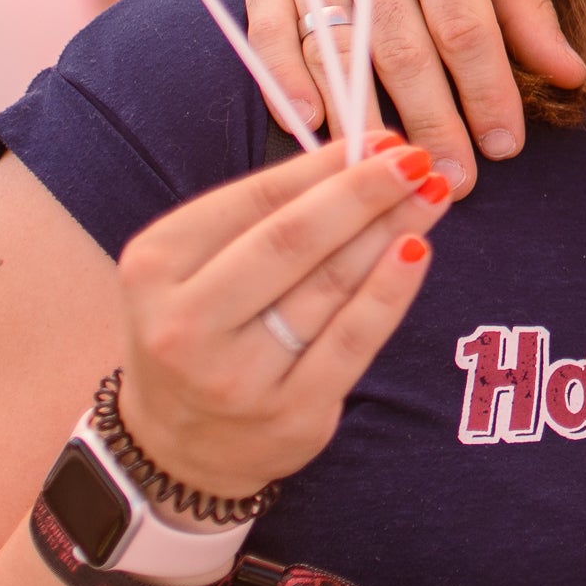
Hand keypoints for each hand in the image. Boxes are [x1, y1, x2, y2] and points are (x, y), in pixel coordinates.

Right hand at [112, 139, 452, 500]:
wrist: (178, 447)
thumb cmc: (200, 331)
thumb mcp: (195, 266)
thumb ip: (264, 213)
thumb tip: (359, 153)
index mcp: (154, 266)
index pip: (254, 200)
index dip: (324, 165)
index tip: (380, 138)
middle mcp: (186, 323)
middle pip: (292, 241)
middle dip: (363, 191)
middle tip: (416, 156)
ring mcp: (237, 377)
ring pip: (329, 287)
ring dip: (390, 228)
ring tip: (431, 192)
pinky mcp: (291, 415)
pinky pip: (353, 341)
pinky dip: (390, 290)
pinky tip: (418, 248)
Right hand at [245, 0, 583, 190]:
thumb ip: (525, 0)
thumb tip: (571, 75)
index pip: (464, 27)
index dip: (487, 92)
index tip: (506, 146)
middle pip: (401, 48)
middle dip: (433, 123)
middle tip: (456, 181)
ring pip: (335, 46)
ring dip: (363, 117)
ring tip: (390, 170)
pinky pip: (267, 28)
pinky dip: (284, 82)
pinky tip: (310, 126)